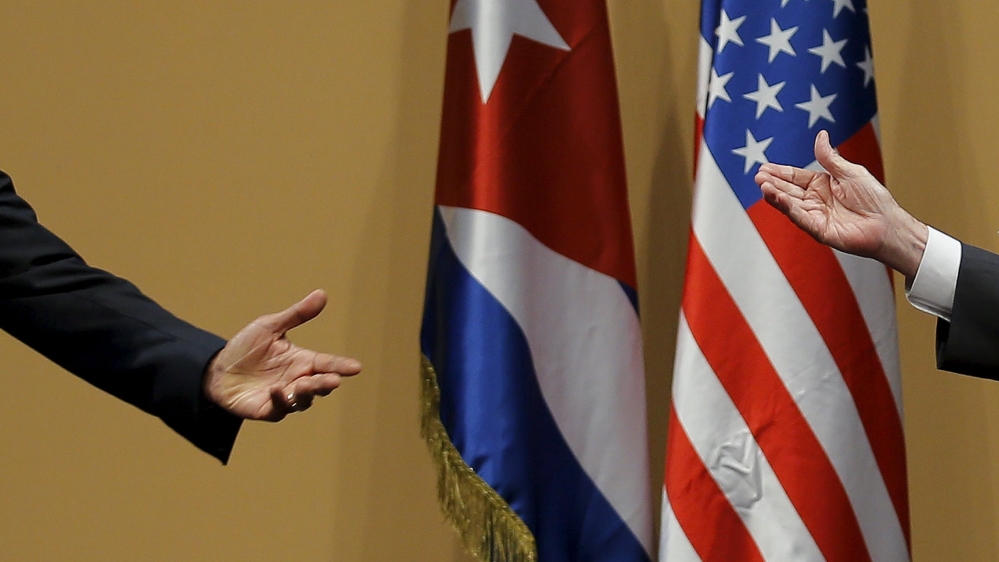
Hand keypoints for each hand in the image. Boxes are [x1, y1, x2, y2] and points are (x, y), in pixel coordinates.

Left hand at [203, 289, 360, 420]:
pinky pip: (279, 409)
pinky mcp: (268, 410)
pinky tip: (276, 389)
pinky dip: (280, 400)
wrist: (216, 369)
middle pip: (319, 385)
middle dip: (326, 383)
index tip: (356, 367)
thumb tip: (322, 294)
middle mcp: (297, 380)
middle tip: (333, 380)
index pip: (327, 364)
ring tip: (303, 383)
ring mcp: (284, 397)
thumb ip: (297, 315)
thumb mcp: (270, 327)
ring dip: (306, 393)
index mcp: (302, 361)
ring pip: (304, 400)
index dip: (341, 366)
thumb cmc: (246, 348)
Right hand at [754, 130, 927, 277]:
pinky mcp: (818, 230)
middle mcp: (814, 200)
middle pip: (788, 190)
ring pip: (789, 204)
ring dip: (775, 196)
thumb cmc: (874, 199)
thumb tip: (821, 135)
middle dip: (772, 183)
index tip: (764, 168)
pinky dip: (787, 208)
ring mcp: (815, 215)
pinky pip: (800, 217)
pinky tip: (777, 199)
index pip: (795, 177)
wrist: (888, 223)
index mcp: (821, 185)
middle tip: (758, 177)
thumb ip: (830, 158)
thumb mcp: (850, 171)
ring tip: (763, 186)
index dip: (780, 172)